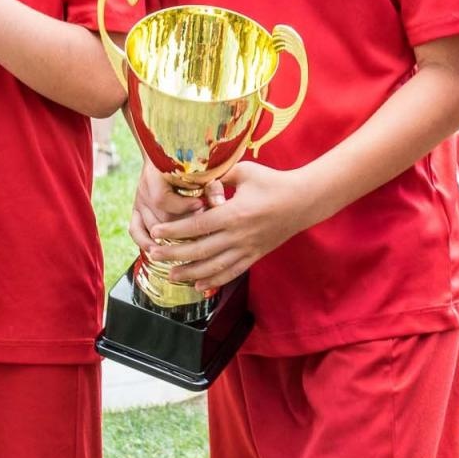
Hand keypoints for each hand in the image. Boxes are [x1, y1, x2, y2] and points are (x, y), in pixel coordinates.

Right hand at [129, 162, 208, 253]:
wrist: (170, 154)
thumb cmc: (192, 163)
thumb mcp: (202, 170)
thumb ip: (212, 185)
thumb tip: (219, 203)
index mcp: (156, 173)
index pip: (162, 199)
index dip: (183, 206)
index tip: (202, 206)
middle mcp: (144, 188)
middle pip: (160, 218)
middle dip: (182, 226)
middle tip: (201, 229)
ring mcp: (139, 200)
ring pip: (151, 227)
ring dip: (169, 237)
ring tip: (189, 243)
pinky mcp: (137, 210)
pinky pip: (135, 230)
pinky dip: (145, 242)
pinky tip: (157, 251)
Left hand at [145, 161, 314, 290]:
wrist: (303, 201)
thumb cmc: (273, 182)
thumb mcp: (245, 171)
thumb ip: (220, 176)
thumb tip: (197, 179)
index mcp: (234, 213)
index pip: (197, 226)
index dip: (174, 231)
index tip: (156, 233)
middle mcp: (239, 235)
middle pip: (200, 250)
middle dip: (175, 255)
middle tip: (154, 255)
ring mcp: (247, 248)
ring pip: (214, 267)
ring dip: (190, 273)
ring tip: (171, 275)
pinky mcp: (255, 255)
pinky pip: (232, 272)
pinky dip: (214, 281)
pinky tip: (199, 285)